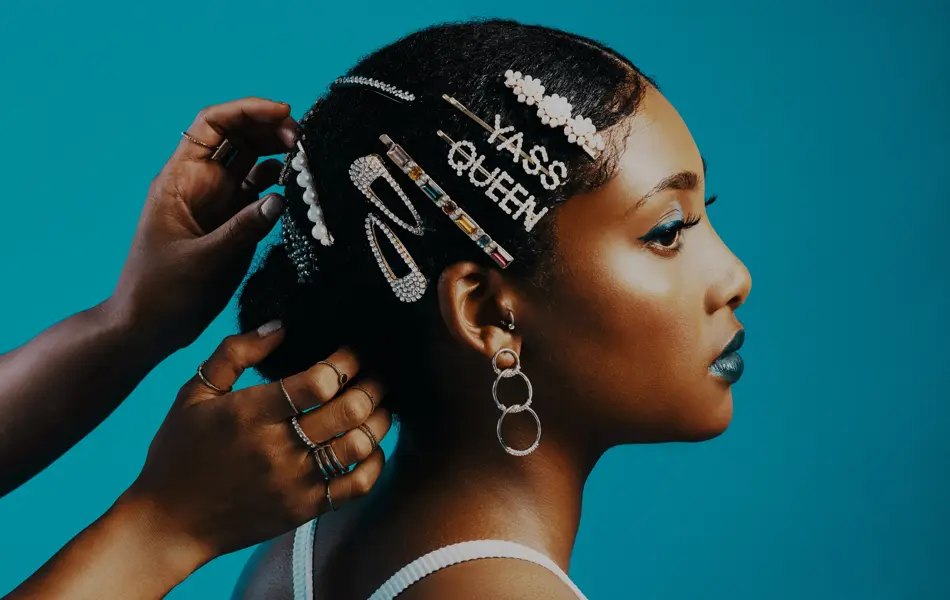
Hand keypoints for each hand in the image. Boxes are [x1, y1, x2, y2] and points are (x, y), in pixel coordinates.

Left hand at [109, 97, 299, 350]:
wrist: (150, 326)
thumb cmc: (163, 293)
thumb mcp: (205, 261)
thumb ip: (244, 229)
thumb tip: (281, 198)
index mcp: (181, 180)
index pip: (212, 125)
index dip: (246, 111)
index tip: (283, 113)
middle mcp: (201, 184)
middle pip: (238, 136)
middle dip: (270, 129)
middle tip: (304, 141)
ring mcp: (219, 202)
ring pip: (253, 161)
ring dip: (280, 153)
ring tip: (307, 160)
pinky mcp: (234, 223)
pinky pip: (261, 192)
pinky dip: (281, 184)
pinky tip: (298, 188)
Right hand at [119, 322, 390, 566]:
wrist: (168, 524)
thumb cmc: (180, 452)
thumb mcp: (194, 394)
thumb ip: (235, 353)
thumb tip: (281, 325)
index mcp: (251, 413)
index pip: (318, 381)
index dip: (345, 360)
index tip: (353, 350)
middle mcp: (278, 448)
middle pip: (348, 409)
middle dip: (373, 384)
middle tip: (379, 372)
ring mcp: (295, 482)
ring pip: (360, 444)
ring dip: (380, 419)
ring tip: (381, 403)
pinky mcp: (305, 509)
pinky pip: (358, 485)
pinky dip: (375, 461)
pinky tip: (371, 445)